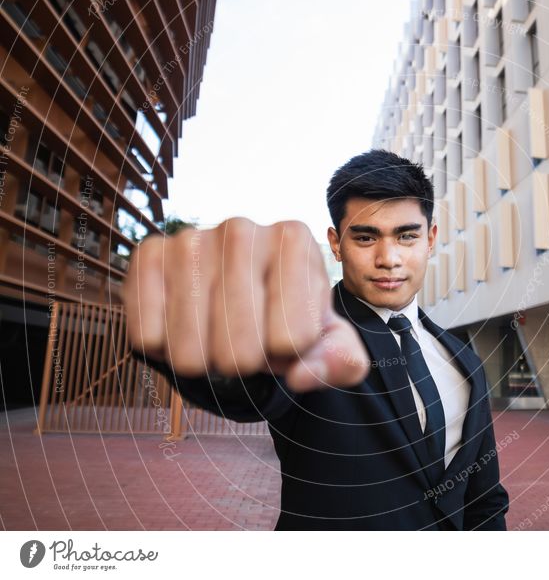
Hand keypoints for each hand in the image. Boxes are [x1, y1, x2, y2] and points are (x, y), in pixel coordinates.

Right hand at [121, 217, 369, 391]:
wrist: (239, 298)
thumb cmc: (293, 320)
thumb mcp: (332, 344)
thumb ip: (341, 363)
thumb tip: (300, 377)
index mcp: (296, 240)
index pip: (293, 340)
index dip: (289, 355)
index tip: (288, 334)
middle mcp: (242, 230)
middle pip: (240, 352)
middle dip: (245, 364)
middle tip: (247, 340)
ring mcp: (190, 239)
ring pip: (191, 354)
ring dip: (205, 364)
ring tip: (216, 336)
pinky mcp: (148, 256)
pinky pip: (148, 338)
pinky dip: (164, 351)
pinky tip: (181, 326)